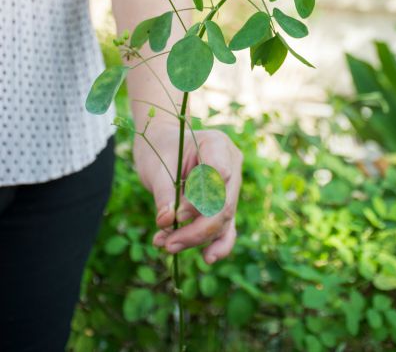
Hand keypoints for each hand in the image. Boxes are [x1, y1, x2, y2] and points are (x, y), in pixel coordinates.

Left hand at [133, 119, 242, 263]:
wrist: (163, 146)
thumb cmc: (160, 150)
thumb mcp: (157, 167)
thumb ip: (164, 194)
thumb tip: (167, 222)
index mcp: (217, 144)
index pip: (218, 175)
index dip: (200, 199)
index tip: (175, 215)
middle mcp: (231, 164)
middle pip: (224, 204)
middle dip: (198, 230)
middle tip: (169, 244)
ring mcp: (231, 185)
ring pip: (224, 220)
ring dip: (198, 239)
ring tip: (169, 247)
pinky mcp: (225, 203)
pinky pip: (226, 227)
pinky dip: (215, 243)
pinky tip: (207, 258)